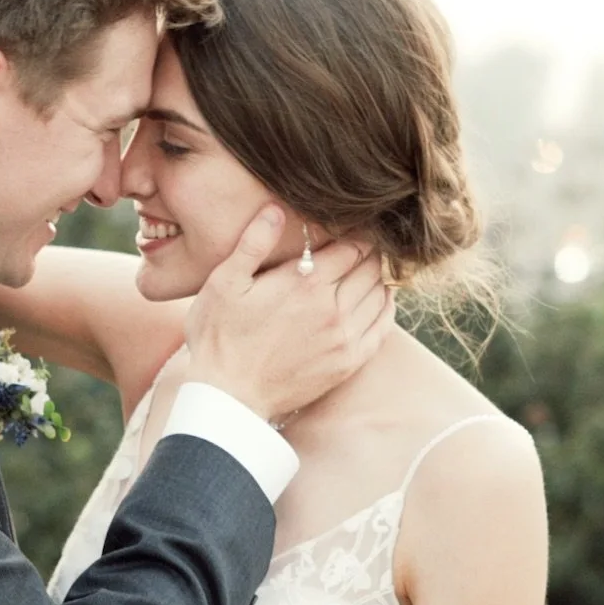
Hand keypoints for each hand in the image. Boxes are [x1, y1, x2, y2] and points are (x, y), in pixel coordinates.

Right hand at [183, 206, 394, 421]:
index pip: (351, 246)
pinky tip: (376, 300)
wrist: (228, 396)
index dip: (354, 233)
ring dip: (376, 278)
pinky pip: (382, 326)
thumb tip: (276, 208)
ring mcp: (344, 338)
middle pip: (370, 267)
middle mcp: (333, 308)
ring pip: (379, 294)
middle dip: (368, 253)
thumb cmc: (219, 337)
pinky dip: (385, 307)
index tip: (349, 229)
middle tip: (359, 247)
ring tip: (366, 270)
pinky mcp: (348, 362)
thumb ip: (253, 243)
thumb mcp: (224, 283)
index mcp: (305, 283)